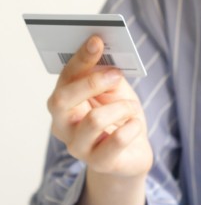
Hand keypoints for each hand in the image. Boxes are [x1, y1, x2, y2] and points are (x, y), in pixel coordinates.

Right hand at [47, 36, 152, 177]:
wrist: (132, 155)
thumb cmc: (120, 119)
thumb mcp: (116, 93)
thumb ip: (109, 78)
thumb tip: (108, 61)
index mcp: (64, 103)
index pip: (65, 78)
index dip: (80, 58)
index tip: (96, 40)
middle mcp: (63, 126)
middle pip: (62, 100)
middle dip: (91, 83)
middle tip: (115, 74)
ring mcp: (78, 147)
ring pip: (93, 120)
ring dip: (121, 108)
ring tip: (132, 109)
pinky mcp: (99, 163)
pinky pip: (117, 140)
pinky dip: (132, 127)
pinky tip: (135, 125)